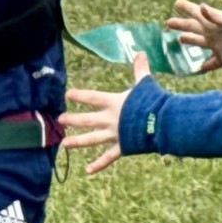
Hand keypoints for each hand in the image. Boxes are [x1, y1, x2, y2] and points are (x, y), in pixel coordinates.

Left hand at [59, 52, 150, 174]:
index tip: (68, 94)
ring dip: (78, 141)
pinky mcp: (122, 147)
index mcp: (114, 103)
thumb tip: (140, 52)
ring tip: (64, 144)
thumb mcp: (145, 83)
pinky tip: (87, 170)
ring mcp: (115, 134)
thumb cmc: (154, 101)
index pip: (92, 98)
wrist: (161, 122)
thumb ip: (140, 69)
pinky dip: (99, 164)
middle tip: (60, 120)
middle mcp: (110, 119)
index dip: (79, 95)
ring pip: (92, 139)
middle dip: (73, 119)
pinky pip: (108, 157)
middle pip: (87, 119)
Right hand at [163, 0, 221, 71]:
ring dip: (190, 40)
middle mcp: (213, 32)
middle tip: (168, 22)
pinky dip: (207, 65)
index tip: (176, 2)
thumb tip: (201, 7)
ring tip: (180, 39)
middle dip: (181, 24)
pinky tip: (200, 67)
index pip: (195, 12)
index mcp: (211, 22)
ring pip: (200, 42)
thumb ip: (213, 15)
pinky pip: (213, 62)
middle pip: (193, 27)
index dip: (186, 7)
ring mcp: (217, 44)